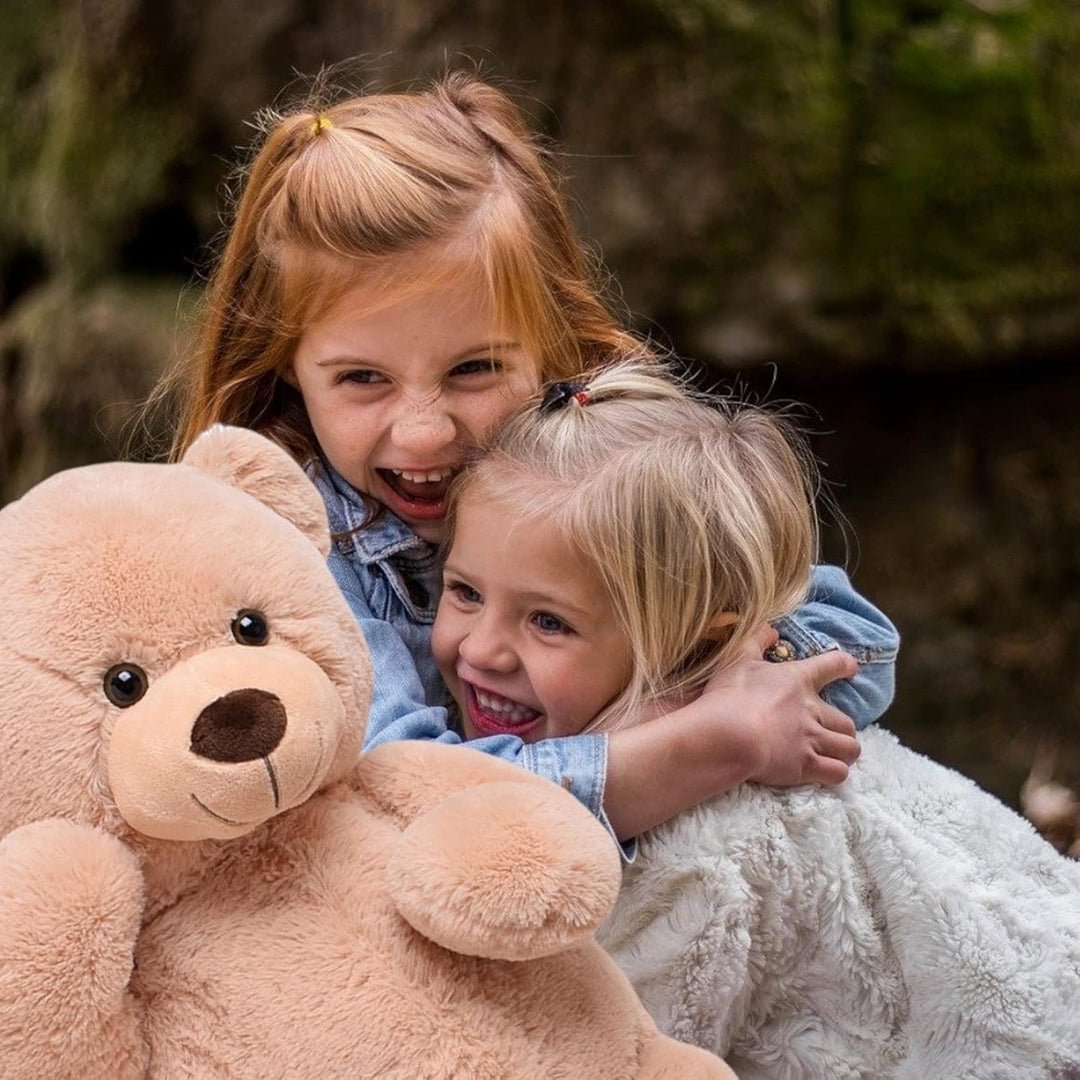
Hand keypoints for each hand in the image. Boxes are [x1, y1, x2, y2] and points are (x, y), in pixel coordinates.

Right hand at [699, 625, 860, 787]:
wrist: (729, 735)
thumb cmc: (730, 695)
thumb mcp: (737, 658)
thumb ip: (756, 639)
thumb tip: (771, 629)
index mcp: (798, 680)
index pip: (832, 665)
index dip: (844, 665)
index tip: (850, 668)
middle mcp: (812, 710)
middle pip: (847, 721)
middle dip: (843, 728)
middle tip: (832, 731)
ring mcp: (811, 740)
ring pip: (850, 749)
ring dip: (845, 752)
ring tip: (836, 754)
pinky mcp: (805, 766)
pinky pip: (837, 773)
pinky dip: (836, 773)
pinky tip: (828, 773)